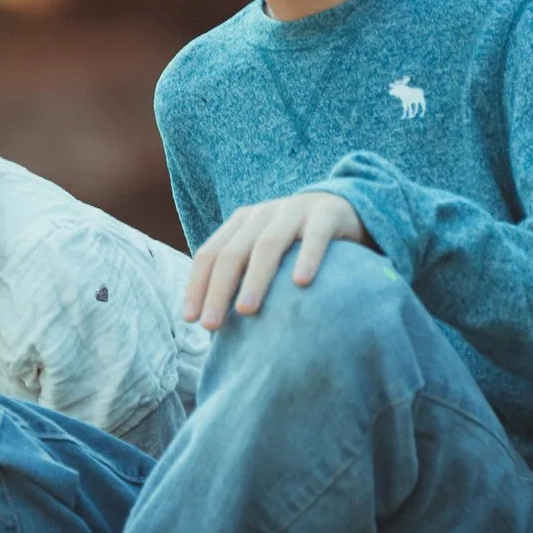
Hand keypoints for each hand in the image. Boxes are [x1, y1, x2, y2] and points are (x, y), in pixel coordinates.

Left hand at [185, 192, 365, 329]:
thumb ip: (241, 273)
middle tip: (211, 325)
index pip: (210, 254)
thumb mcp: (262, 249)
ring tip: (246, 311)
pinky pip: (315, 237)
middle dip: (218, 290)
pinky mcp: (326, 216)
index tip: (191, 319)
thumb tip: (211, 321)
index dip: (197, 285)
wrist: (341, 207)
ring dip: (255, 279)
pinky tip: (301, 283)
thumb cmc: (295, 243)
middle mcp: (262, 214)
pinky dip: (307, 258)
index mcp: (241, 222)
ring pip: (268, 245)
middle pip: (233, 253)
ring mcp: (294, 212)